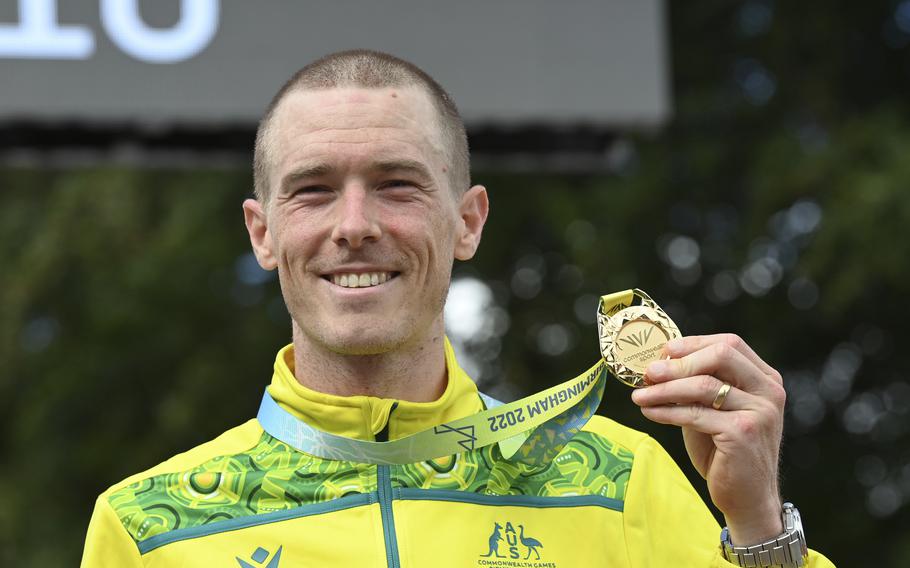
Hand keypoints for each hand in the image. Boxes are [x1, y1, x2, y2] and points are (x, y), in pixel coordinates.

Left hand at [630, 334, 786, 544]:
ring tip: (639, 395)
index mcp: (765, 379)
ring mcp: (759, 411)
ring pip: (703, 385)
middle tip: (648, 372)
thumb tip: (657, 364)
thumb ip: (696, 386)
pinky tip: (648, 412)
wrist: (747, 497)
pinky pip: (695, 413)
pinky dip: (667, 411)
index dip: (693, 344)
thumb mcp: (713, 411)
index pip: (729, 344)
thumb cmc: (725, 451)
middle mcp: (768, 391)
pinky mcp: (743, 433)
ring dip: (664, 389)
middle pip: (721, 355)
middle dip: (679, 362)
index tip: (663, 352)